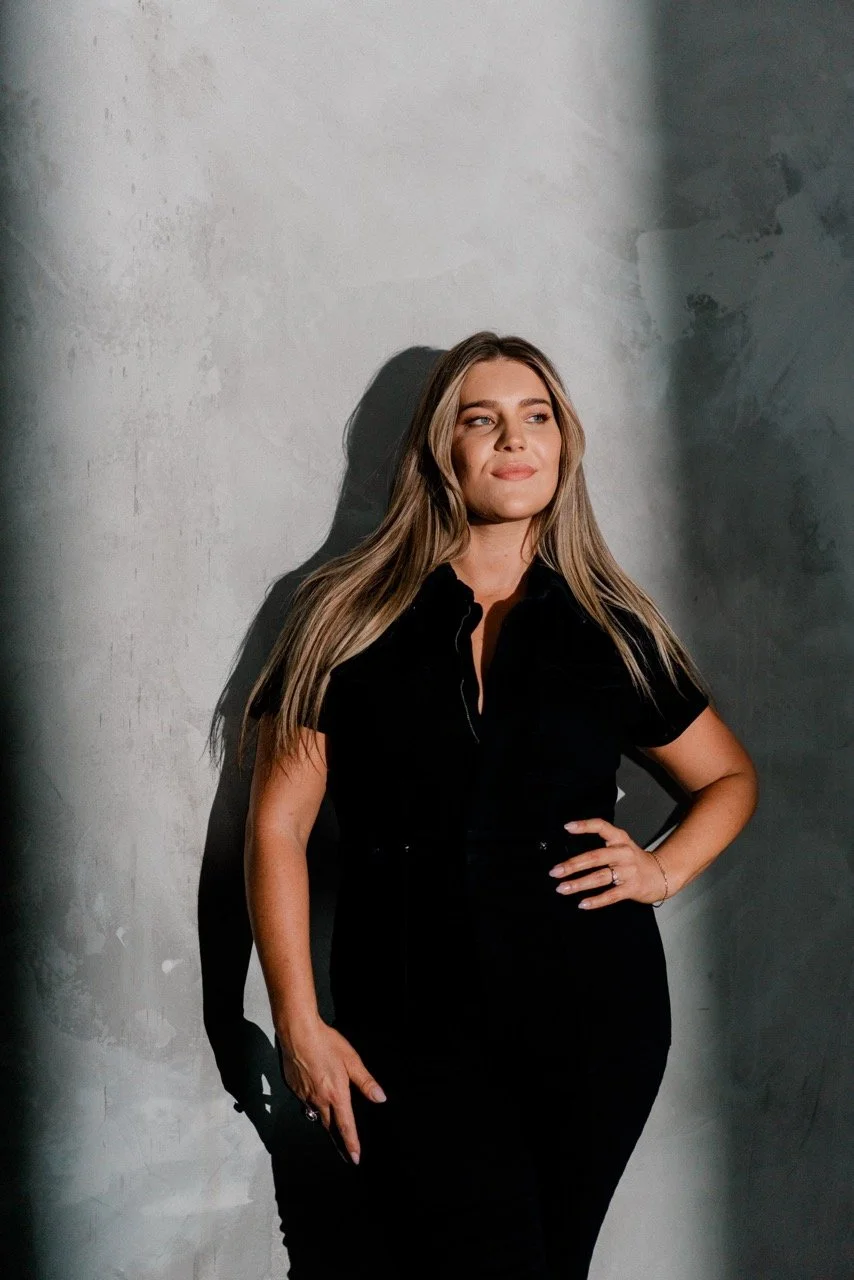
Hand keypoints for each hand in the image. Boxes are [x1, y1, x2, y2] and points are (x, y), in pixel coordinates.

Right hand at [276, 1018, 386, 1164]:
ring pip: (315, 1112)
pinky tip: (313, 1089)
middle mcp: (319, 1100)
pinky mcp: (293, 1087)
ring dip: (323, 1117)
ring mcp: (304, 1095)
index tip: (355, 1159)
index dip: (351, 1143)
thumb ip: (365, 1082)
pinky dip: (310, 1100)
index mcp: (336, 1095)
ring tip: (329, 1118)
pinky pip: (304, 1100)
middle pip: (328, 1124)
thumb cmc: (327, 1044)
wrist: (297, 1033)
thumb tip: (380, 1098)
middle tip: (342, 1145)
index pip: (346, 1126)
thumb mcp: (352, 1060)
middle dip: (336, 1134)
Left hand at [547, 817, 670, 908]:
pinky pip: (611, 895)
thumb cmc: (634, 861)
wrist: (662, 874)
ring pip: (600, 877)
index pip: (601, 826)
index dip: (584, 826)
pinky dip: (596, 901)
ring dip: (579, 884)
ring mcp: (629, 871)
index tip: (567, 827)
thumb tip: (572, 856)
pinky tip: (582, 904)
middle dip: (573, 864)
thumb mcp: (621, 845)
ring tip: (562, 888)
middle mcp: (624, 853)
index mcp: (620, 839)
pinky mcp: (632, 888)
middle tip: (555, 871)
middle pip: (596, 857)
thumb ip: (602, 846)